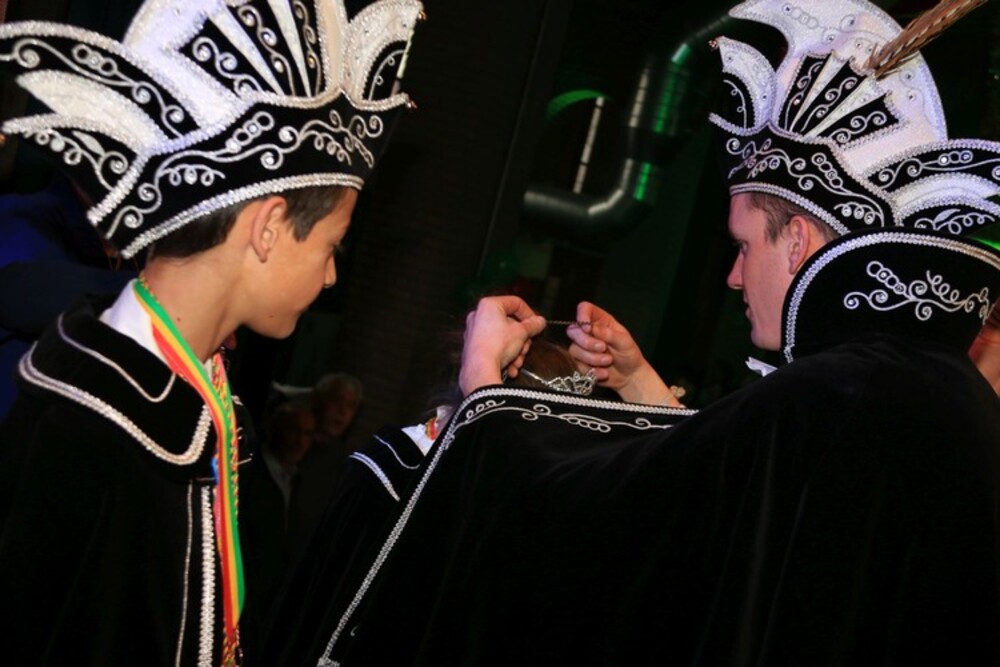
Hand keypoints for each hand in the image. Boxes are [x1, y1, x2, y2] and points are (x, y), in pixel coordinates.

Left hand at [459, 296, 546, 395]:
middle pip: (510, 324)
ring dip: (515, 351)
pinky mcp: (473, 347)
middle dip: (522, 339)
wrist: (480, 368)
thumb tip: (540, 322)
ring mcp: (475, 332)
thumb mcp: (522, 333)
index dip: (529, 314)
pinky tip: (511, 368)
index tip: (536, 325)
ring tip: (518, 361)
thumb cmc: (497, 344)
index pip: (515, 303)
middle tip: (526, 347)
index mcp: (489, 305)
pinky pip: (494, 348)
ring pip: (503, 339)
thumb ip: (533, 325)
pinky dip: (504, 357)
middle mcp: (479, 316)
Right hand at [566, 301, 682, 406]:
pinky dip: (591, 370)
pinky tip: (603, 373)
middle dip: (587, 342)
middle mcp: (589, 332)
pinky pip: (576, 365)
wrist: (629, 376)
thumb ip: (610, 334)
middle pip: (573, 330)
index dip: (582, 316)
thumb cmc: (629, 355)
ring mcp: (582, 348)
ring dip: (592, 358)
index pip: (584, 309)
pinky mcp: (580, 363)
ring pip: (574, 349)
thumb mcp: (625, 342)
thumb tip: (593, 328)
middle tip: (603, 348)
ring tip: (608, 361)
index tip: (588, 329)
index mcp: (600, 321)